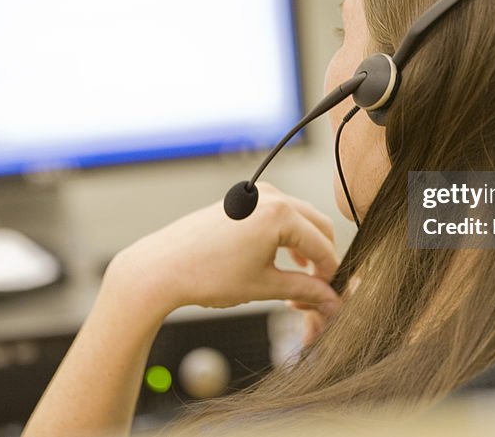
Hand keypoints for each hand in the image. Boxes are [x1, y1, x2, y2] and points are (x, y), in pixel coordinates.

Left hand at [105, 183, 340, 317]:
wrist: (162, 267)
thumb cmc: (207, 276)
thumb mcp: (264, 287)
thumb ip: (305, 290)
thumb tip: (332, 301)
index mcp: (280, 215)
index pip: (323, 246)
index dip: (330, 275)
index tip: (329, 297)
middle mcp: (271, 196)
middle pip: (318, 225)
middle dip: (322, 258)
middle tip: (317, 290)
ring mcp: (257, 193)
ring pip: (300, 218)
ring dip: (306, 246)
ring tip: (299, 279)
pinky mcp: (244, 198)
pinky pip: (280, 213)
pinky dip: (288, 235)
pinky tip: (283, 259)